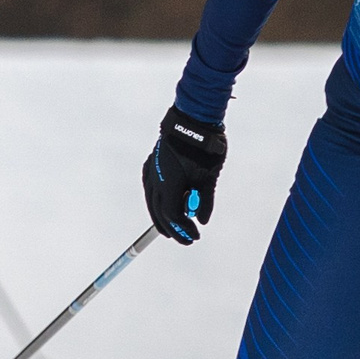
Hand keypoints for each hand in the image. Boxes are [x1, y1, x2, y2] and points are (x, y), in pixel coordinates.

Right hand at [142, 105, 226, 243]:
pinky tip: (162, 204)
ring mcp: (151, 171)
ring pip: (152, 201)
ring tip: (169, 227)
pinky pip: (150, 188)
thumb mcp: (209, 177)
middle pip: (159, 213)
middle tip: (183, 238)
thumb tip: (202, 220)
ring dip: (161, 216)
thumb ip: (204, 201)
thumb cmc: (203, 149)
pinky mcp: (151, 164)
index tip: (195, 236)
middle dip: (172, 228)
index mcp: (170, 185)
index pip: (173, 217)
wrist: (192, 120)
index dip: (183, 230)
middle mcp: (156, 180)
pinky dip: (156, 201)